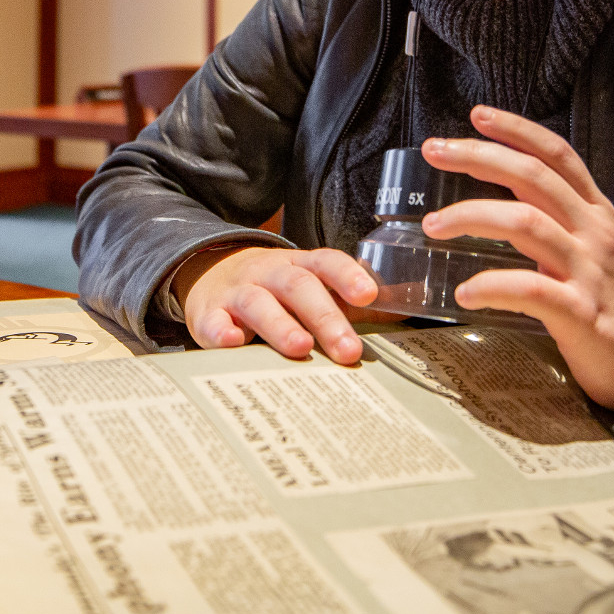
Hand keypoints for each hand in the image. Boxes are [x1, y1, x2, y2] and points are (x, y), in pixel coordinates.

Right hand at [179, 245, 378, 364]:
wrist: (210, 276)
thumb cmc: (274, 291)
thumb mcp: (309, 287)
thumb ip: (349, 301)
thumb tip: (405, 306)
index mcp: (299, 266)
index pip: (326, 262)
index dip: (347, 276)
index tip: (368, 295)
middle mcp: (269, 273)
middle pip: (297, 287)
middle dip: (325, 317)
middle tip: (348, 350)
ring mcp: (237, 292)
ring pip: (258, 303)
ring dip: (280, 325)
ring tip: (300, 348)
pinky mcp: (208, 313)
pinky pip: (213, 321)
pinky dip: (220, 332)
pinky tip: (232, 343)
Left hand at [419, 105, 613, 416]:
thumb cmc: (609, 308)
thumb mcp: (593, 251)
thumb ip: (558, 222)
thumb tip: (499, 200)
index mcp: (596, 214)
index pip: (557, 155)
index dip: (518, 130)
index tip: (477, 115)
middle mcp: (595, 234)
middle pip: (533, 177)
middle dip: (480, 156)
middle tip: (434, 150)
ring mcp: (589, 273)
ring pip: (526, 224)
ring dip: (472, 216)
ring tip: (433, 226)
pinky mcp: (581, 315)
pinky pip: (530, 290)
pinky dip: (492, 286)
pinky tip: (465, 293)